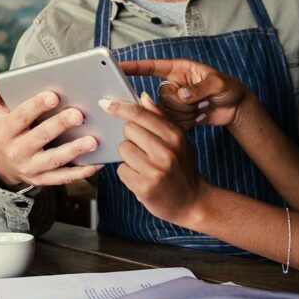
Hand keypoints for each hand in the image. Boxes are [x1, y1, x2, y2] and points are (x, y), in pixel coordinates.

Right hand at [0, 64, 101, 189]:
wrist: (2, 165)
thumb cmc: (3, 131)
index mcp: (5, 131)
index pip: (20, 117)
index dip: (36, 106)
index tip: (54, 95)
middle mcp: (17, 151)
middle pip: (40, 137)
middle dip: (60, 126)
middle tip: (79, 115)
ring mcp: (30, 167)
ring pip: (54, 160)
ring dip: (74, 151)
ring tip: (93, 140)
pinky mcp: (43, 179)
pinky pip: (62, 177)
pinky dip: (80, 172)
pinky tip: (97, 163)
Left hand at [100, 93, 208, 226]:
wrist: (192, 202)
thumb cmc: (183, 167)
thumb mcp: (179, 140)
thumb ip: (160, 117)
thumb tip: (142, 97)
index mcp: (175, 136)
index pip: (140, 114)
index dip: (120, 107)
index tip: (106, 104)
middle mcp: (166, 152)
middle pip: (128, 130)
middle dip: (131, 137)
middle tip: (144, 148)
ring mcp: (155, 170)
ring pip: (123, 149)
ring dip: (129, 156)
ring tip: (144, 164)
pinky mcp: (144, 187)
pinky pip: (121, 170)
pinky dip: (128, 173)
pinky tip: (142, 177)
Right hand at [120, 58, 251, 129]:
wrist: (235, 108)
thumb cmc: (229, 88)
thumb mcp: (219, 84)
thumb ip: (200, 88)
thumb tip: (182, 95)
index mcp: (180, 69)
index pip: (152, 67)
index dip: (135, 67)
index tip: (119, 66)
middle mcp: (173, 84)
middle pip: (160, 96)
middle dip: (181, 103)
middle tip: (201, 101)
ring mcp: (174, 102)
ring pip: (166, 112)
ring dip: (187, 114)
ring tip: (203, 107)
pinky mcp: (177, 116)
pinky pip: (172, 123)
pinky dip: (188, 122)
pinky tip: (200, 116)